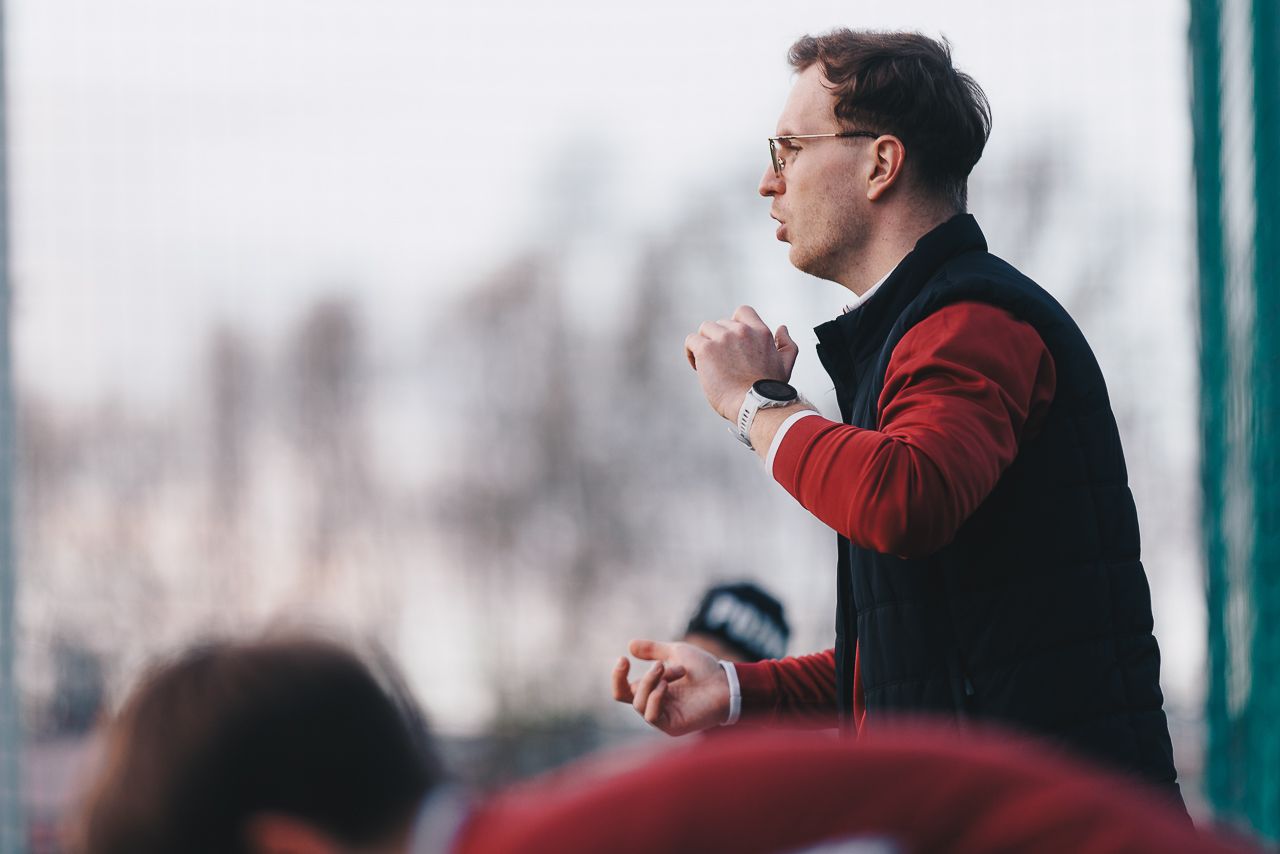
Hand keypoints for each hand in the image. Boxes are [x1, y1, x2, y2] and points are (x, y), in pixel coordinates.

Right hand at [611, 639, 730, 735]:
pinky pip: (651, 716)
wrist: (726, 682)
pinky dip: (655, 697)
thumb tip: (630, 645)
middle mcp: (654, 704)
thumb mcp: (676, 652)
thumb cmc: (705, 669)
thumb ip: (653, 650)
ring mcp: (662, 716)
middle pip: (625, 696)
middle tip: (663, 664)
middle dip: (645, 676)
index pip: (623, 689)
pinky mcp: (671, 726)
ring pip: (638, 703)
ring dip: (652, 683)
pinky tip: (667, 686)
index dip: (618, 675)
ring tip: (676, 672)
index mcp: (652, 689)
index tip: (624, 658)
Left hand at [684, 305, 798, 420]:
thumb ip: (787, 344)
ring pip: (705, 329)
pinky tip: (696, 366)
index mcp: (760, 332)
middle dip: (719, 340)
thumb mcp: (786, 365)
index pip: (743, 312)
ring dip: (704, 343)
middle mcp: (742, 331)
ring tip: (707, 364)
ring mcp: (723, 338)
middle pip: (721, 324)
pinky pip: (691, 340)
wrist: (754, 406)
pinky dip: (691, 351)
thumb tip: (782, 328)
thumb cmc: (768, 391)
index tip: (732, 342)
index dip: (734, 324)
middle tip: (721, 362)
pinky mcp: (706, 349)